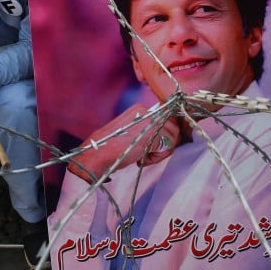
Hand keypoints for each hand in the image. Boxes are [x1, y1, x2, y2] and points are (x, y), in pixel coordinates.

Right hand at [68, 104, 182, 181]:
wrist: (97, 154)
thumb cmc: (109, 148)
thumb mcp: (128, 131)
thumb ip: (143, 129)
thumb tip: (162, 136)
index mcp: (139, 109)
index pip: (164, 119)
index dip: (161, 136)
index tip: (150, 146)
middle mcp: (147, 111)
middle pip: (172, 127)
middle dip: (164, 144)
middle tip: (149, 154)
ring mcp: (151, 121)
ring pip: (173, 137)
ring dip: (161, 151)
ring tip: (144, 158)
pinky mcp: (154, 134)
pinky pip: (168, 147)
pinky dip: (157, 158)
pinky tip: (141, 160)